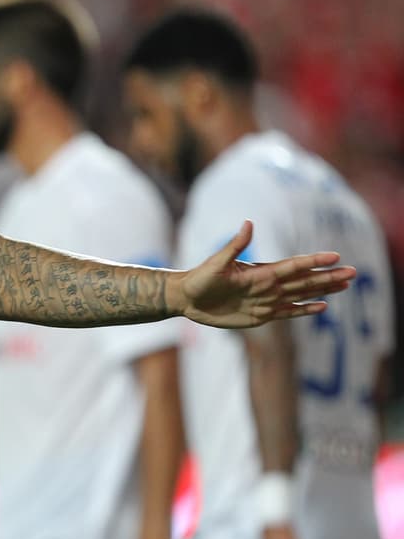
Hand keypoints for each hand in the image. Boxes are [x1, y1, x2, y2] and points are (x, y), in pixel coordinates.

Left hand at [175, 221, 354, 328]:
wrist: (186, 299)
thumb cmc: (199, 278)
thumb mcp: (216, 262)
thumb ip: (234, 246)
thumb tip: (249, 223)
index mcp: (260, 271)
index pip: (293, 266)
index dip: (313, 262)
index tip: (334, 256)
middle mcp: (268, 284)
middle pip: (304, 280)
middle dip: (328, 276)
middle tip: (353, 271)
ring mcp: (266, 300)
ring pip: (301, 295)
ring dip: (323, 289)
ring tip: (345, 284)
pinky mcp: (261, 315)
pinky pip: (288, 313)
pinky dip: (305, 310)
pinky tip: (322, 306)